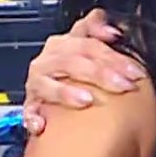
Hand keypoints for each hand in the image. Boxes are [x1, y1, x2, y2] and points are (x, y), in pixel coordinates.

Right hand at [21, 9, 143, 135]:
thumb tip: (113, 32)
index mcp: (64, 44)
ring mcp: (37, 82)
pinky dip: (33, 117)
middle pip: (72, 61)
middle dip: (100, 72)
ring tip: (87, 100)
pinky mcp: (30, 105)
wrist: (57, 99)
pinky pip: (29, 111)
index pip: (87, 41)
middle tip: (125, 85)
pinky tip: (42, 124)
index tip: (126, 56)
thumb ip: (98, 32)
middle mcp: (48, 60)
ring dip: (66, 91)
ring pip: (48, 83)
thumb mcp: (89, 49)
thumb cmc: (77, 72)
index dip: (107, 46)